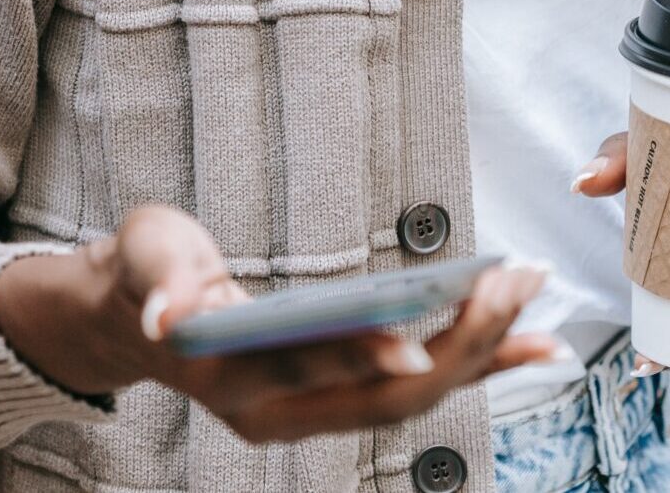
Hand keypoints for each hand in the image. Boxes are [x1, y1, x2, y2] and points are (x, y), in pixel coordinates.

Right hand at [0, 203, 563, 442]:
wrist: (133, 317)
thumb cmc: (144, 275)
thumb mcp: (147, 259)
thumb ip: (165, 282)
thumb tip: (174, 315)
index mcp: (235, 377)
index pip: (311, 373)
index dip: (363, 354)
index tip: (417, 333)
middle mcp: (281, 410)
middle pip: (384, 392)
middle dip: (456, 343)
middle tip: (513, 285)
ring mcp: (313, 408)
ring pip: (412, 394)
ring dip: (480, 350)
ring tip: (536, 302)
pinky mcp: (338, 389)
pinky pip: (416, 382)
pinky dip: (473, 360)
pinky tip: (524, 340)